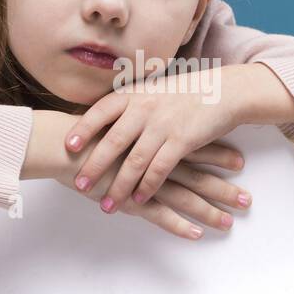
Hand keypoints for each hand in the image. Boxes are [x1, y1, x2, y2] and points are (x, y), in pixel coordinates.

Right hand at [60, 138, 250, 239]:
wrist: (61, 145)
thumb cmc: (85, 133)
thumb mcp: (116, 120)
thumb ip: (134, 124)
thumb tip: (145, 121)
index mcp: (155, 138)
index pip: (194, 147)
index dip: (218, 155)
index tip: (240, 161)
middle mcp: (156, 159)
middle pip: (198, 175)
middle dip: (223, 189)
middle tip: (247, 199)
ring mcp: (145, 181)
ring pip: (185, 198)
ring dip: (209, 211)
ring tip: (230, 221)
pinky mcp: (130, 199)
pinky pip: (161, 215)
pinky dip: (180, 225)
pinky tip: (197, 234)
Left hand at [64, 66, 245, 214]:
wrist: (225, 90)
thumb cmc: (186, 91)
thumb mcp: (153, 89)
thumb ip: (130, 102)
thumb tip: (103, 117)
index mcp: (134, 94)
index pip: (100, 111)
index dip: (83, 129)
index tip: (68, 146)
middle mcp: (144, 108)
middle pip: (112, 141)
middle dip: (95, 167)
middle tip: (80, 185)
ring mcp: (163, 124)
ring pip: (134, 161)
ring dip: (119, 186)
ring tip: (107, 205)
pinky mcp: (182, 141)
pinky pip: (159, 169)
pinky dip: (147, 187)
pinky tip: (139, 200)